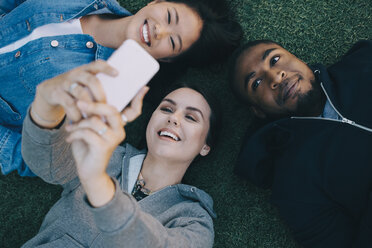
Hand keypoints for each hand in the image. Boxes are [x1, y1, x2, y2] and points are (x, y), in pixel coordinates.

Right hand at [31, 60, 116, 127]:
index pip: (97, 64)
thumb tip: (119, 101)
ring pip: (80, 93)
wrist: (49, 92)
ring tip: (96, 117)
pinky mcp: (56, 93)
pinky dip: (77, 114)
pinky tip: (81, 120)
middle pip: (92, 81)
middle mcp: (76, 74)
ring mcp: (65, 83)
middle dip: (101, 95)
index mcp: (86, 71)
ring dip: (90, 107)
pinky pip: (69, 104)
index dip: (107, 68)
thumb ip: (97, 88)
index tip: (118, 74)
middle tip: (107, 107)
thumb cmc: (75, 91)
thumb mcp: (84, 84)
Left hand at [65, 87, 148, 206]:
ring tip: (70, 127)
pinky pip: (87, 132)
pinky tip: (69, 137)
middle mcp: (120, 130)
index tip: (143, 87)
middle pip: (111, 110)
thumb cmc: (88, 146)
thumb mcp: (90, 127)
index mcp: (119, 124)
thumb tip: (83, 95)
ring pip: (95, 121)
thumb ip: (92, 114)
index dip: (138, 99)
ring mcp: (113, 139)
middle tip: (78, 102)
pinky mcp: (103, 147)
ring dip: (78, 123)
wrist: (87, 170)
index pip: (133, 110)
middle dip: (94, 105)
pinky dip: (75, 133)